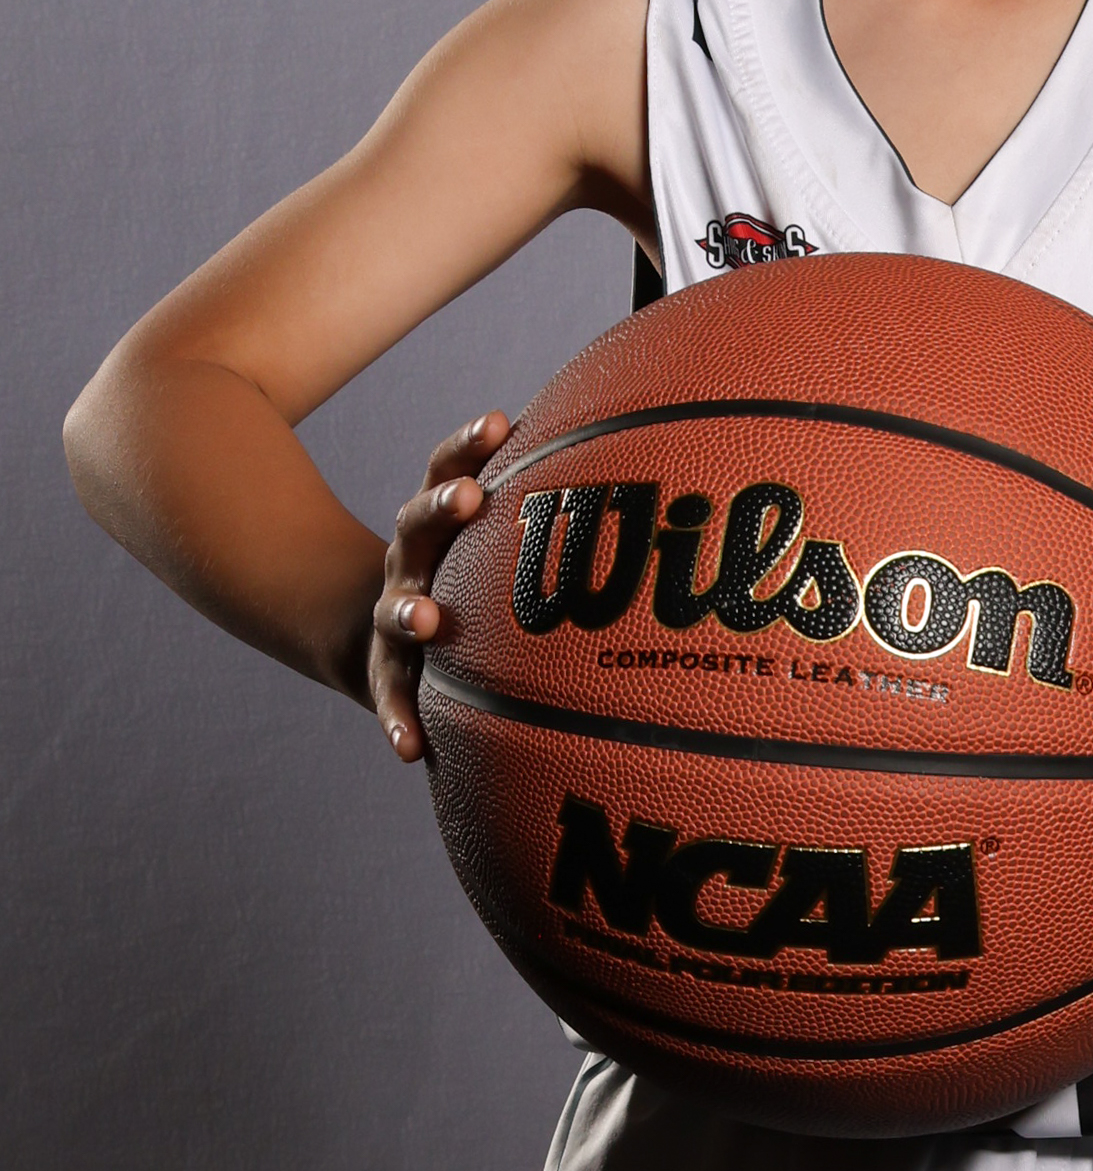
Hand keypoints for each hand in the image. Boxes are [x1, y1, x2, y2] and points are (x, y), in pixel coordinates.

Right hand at [367, 412, 510, 760]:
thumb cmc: (466, 569)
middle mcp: (410, 557)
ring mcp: (392, 612)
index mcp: (438, 518)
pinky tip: (411, 748)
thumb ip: (539, 499)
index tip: (499, 422)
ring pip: (394, 608)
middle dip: (440, 507)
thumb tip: (631, 443)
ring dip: (408, 610)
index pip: (446, 466)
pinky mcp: (386, 671)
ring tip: (426, 620)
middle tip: (467, 498)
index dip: (469, 443)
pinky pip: (391, 697)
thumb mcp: (489, 531)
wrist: (384, 631)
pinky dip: (398, 719)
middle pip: (415, 522)